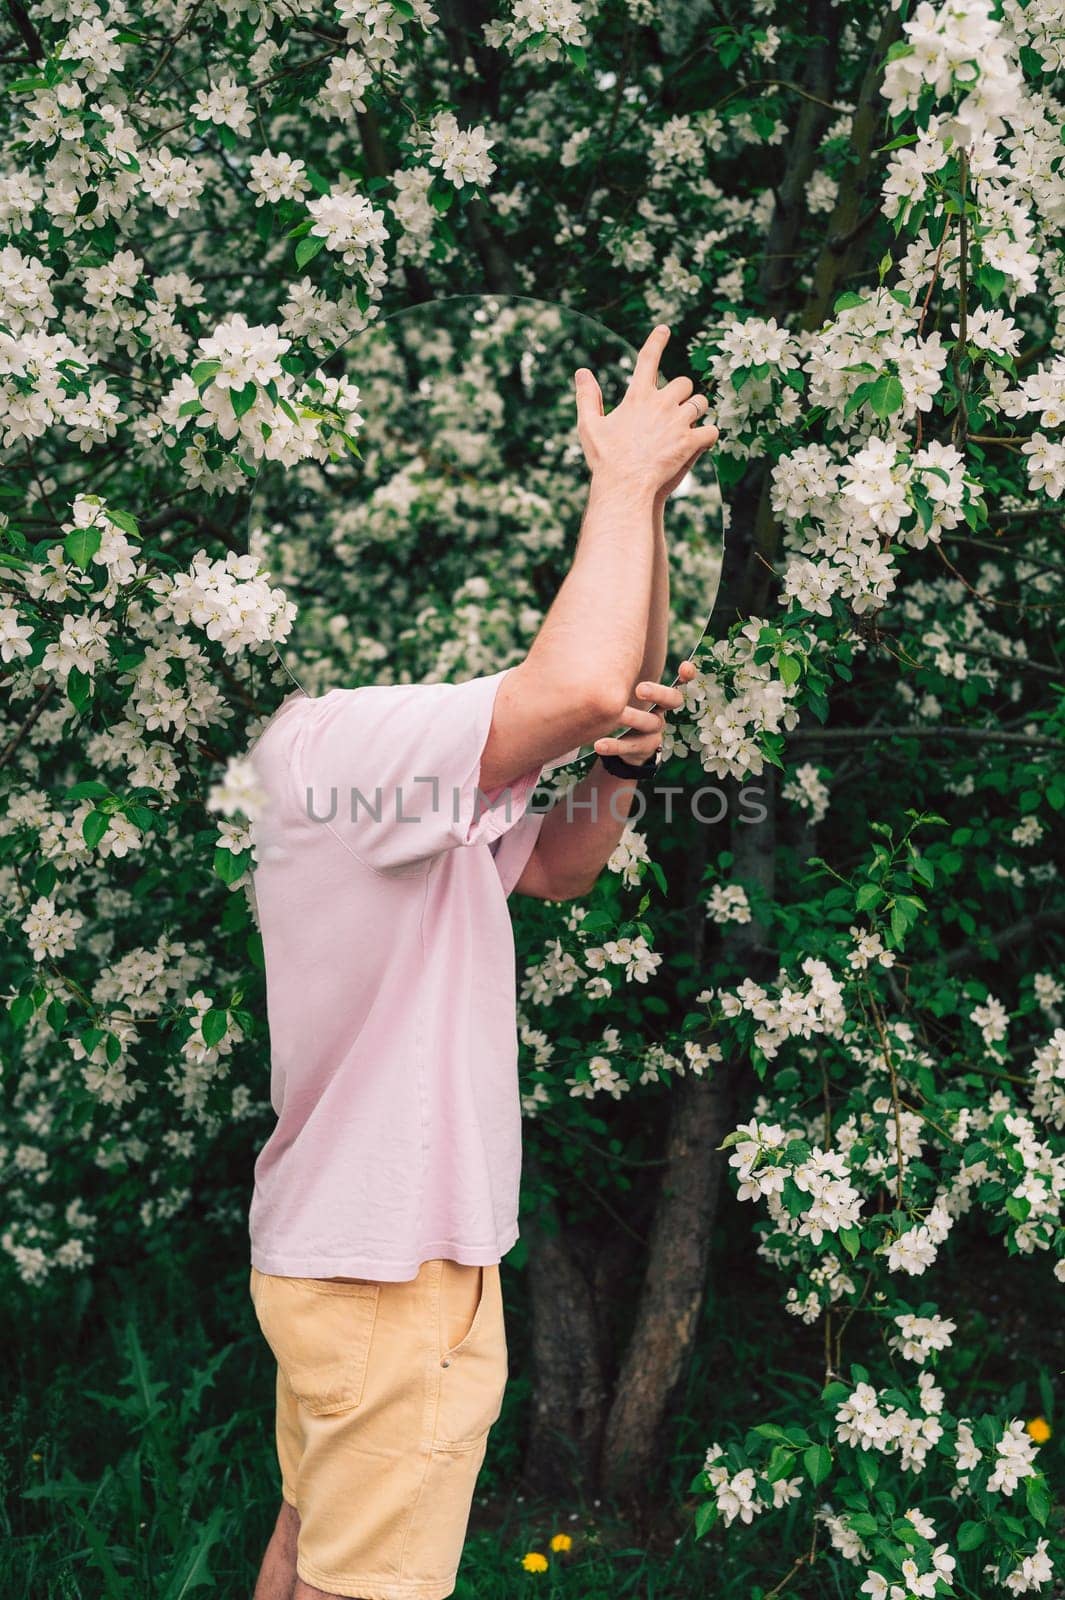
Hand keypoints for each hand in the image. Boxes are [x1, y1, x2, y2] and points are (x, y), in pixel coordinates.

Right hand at [574, 326, 717, 499]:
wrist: (624, 488)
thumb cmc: (605, 460)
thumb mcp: (590, 427)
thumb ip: (587, 397)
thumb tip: (581, 372)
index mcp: (638, 396)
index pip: (648, 360)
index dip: (656, 341)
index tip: (663, 330)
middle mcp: (661, 403)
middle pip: (683, 383)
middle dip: (682, 395)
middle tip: (675, 411)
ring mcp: (679, 421)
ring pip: (700, 404)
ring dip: (695, 414)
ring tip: (685, 429)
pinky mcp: (691, 442)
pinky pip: (711, 431)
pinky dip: (707, 437)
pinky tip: (700, 444)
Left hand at [592, 658, 697, 767]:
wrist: (623, 748)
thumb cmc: (623, 709)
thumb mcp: (624, 690)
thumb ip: (620, 671)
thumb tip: (602, 632)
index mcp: (661, 697)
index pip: (681, 683)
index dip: (687, 677)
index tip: (686, 666)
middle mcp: (662, 712)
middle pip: (673, 701)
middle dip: (659, 693)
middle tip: (640, 688)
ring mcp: (654, 732)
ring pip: (651, 723)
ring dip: (634, 718)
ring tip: (617, 714)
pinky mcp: (642, 750)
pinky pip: (629, 747)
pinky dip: (613, 746)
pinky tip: (598, 744)